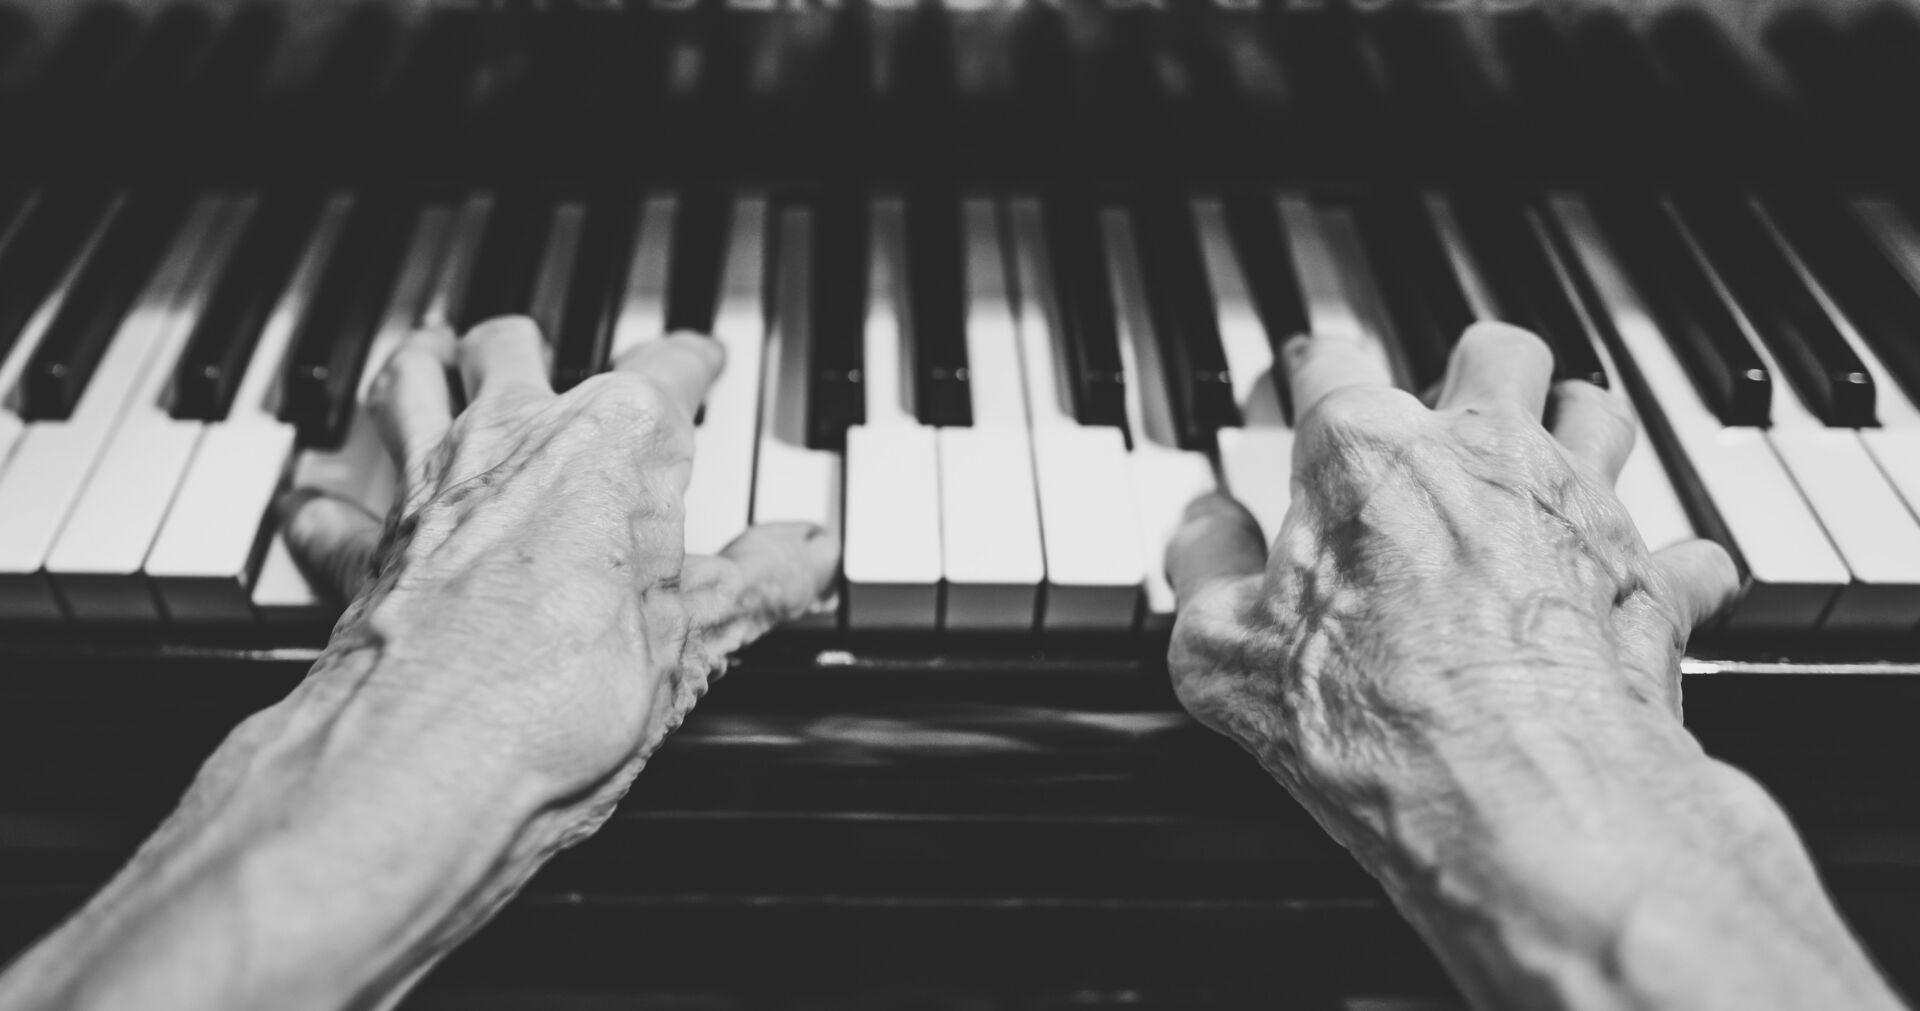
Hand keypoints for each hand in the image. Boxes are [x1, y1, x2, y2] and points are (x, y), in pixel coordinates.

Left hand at [281, 316, 836, 825]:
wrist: (435, 759)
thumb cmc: (565, 693)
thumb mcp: (698, 638)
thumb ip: (757, 583)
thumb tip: (806, 552)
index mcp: (616, 441)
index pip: (667, 370)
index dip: (693, 363)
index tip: (702, 361)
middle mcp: (515, 437)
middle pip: (512, 345)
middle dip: (529, 345)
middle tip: (545, 356)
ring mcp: (429, 486)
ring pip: (408, 380)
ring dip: (418, 369)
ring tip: (427, 362)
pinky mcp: (365, 550)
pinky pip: (331, 507)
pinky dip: (329, 506)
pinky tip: (323, 509)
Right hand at [1166, 321, 1736, 833]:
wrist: (1519, 795)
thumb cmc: (1371, 719)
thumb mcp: (1219, 651)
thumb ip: (1203, 569)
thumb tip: (1203, 532)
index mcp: (1364, 453)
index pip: (1327, 362)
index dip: (1305, 372)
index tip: (1299, 387)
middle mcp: (1482, 454)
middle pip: (1497, 351)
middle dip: (1474, 371)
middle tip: (1446, 412)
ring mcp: (1577, 509)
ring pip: (1601, 411)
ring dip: (1576, 430)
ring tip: (1546, 466)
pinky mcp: (1651, 581)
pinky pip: (1685, 547)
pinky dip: (1665, 567)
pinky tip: (1638, 589)